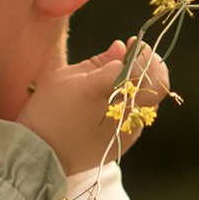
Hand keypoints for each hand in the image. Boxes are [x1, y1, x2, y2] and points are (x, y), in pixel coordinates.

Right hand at [24, 37, 172, 177]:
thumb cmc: (48, 111)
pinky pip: (139, 117)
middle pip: (157, 84)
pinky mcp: (126, 142)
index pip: (141, 65)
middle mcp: (125, 110)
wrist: (41, 155)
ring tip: (121, 79)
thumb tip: (120, 48)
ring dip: (142, 86)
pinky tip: (114, 100)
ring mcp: (128, 129)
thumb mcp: (66, 76)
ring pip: (151, 101)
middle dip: (151, 66)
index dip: (141, 52)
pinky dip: (132, 104)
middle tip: (135, 58)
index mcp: (107, 88)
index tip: (132, 44)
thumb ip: (99, 62)